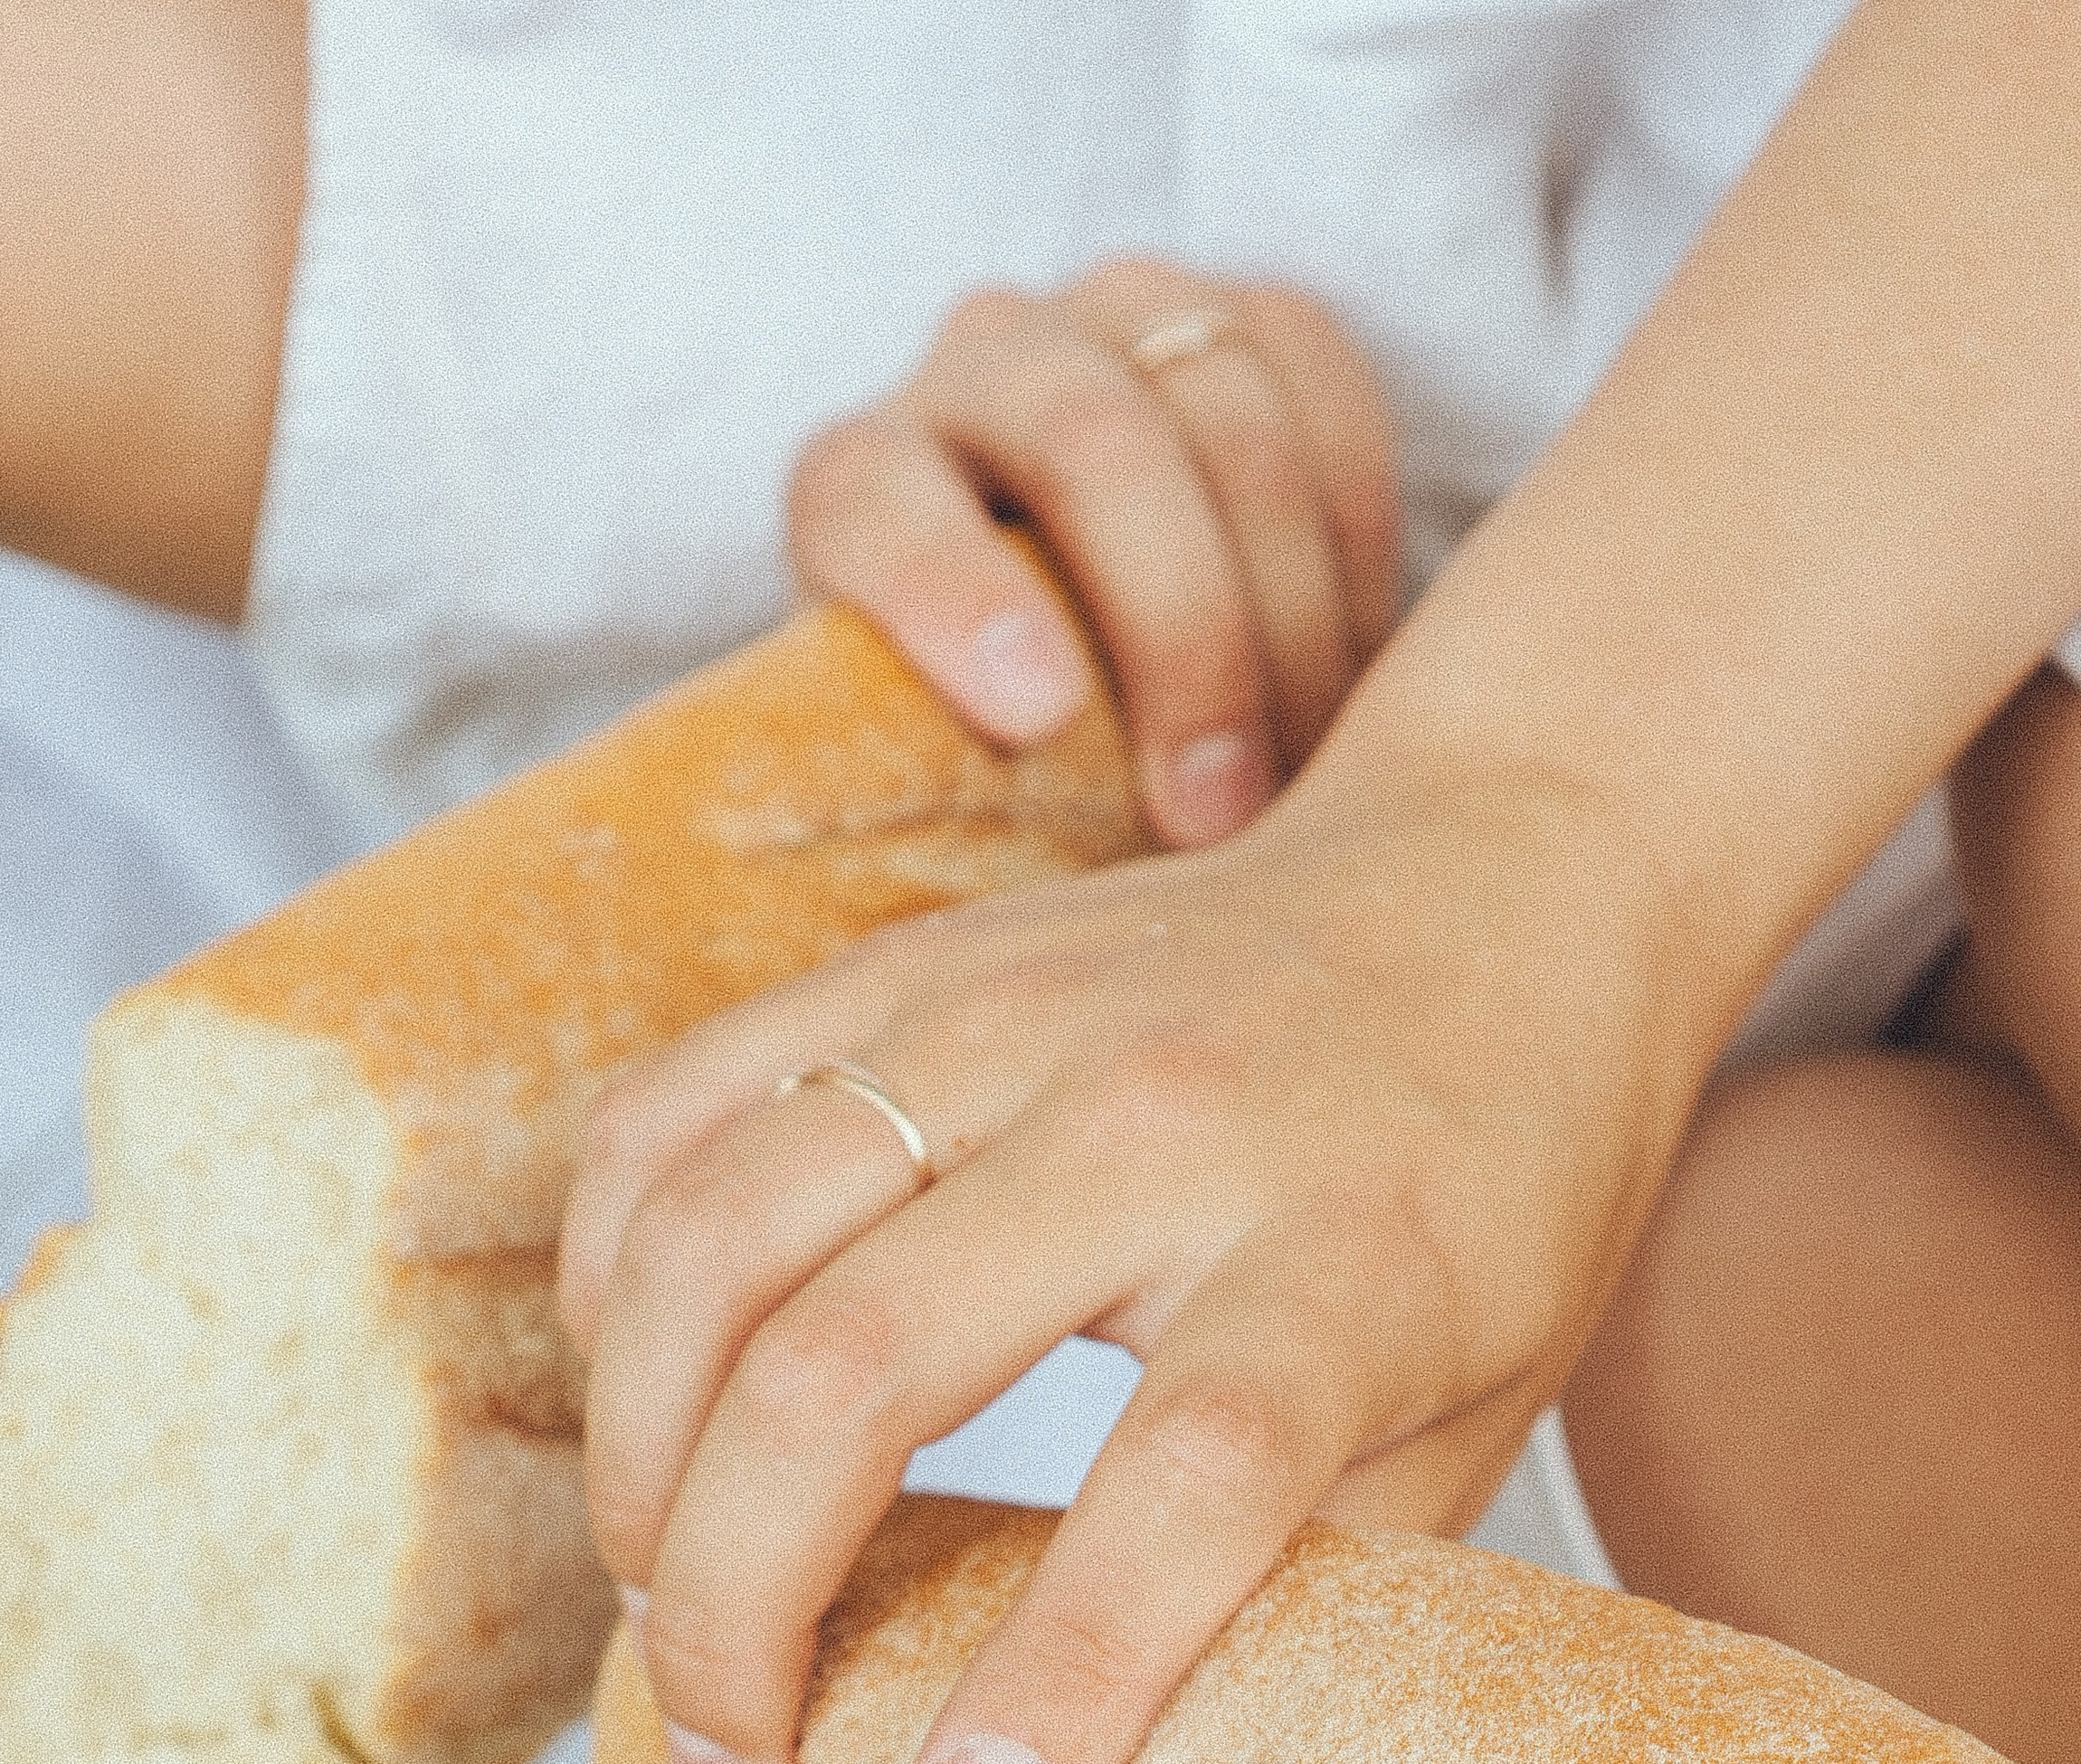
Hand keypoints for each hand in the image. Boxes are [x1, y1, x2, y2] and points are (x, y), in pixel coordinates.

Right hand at [560, 749, 1696, 1763]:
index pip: (1194, 1476)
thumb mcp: (1475, 1408)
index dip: (1065, 1680)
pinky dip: (611, 1283)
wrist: (1508, 873)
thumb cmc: (1498, 1188)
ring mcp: (1008, 1015)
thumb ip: (1318, 1583)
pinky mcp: (905, 965)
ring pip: (712, 1239)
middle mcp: (1162, 1119)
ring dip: (639, 1462)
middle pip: (858, 1366)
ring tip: (665, 1605)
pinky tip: (648, 1402)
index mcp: (1350, 1253)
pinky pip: (667, 1117)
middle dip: (737, 1609)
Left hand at [787, 255, 1397, 848]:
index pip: (879, 504)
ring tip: (1313, 772)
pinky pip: (1330, 384)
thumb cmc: (1011, 778)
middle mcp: (981, 371)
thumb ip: (960, 833)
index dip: (952, 596)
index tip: (1035, 720)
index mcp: (857, 484)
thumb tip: (996, 974)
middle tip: (1220, 816)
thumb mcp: (951, 811)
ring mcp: (1123, 324)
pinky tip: (1371, 669)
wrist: (1111, 680)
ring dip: (1289, 609)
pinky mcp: (1256, 324)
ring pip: (1226, 406)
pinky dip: (1359, 538)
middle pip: (1089, 442)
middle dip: (1179, 635)